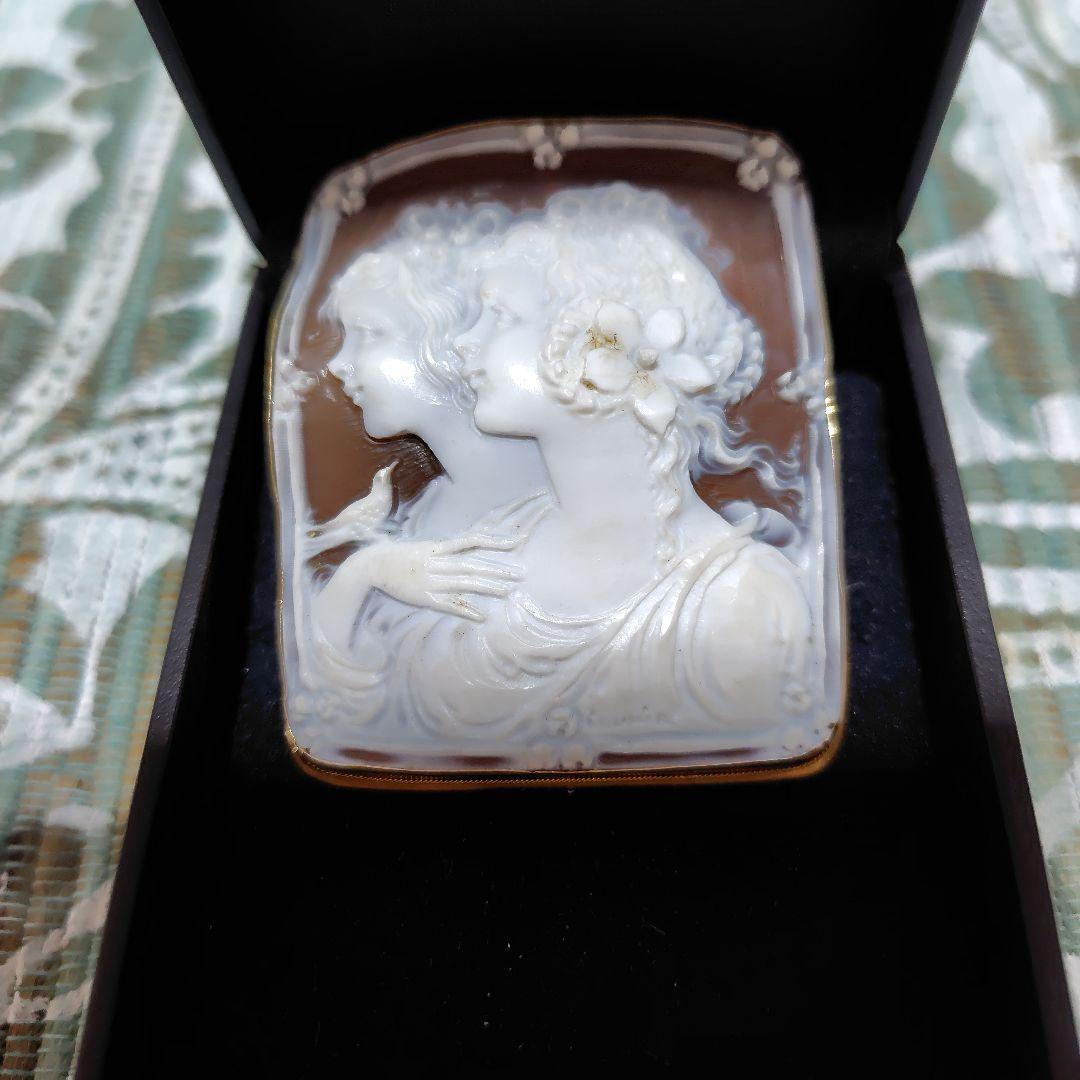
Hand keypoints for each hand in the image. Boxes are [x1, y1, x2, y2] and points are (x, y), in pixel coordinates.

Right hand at [366, 535, 523, 620]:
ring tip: (507, 591)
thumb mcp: (423, 547)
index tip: (516, 541)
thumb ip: (444, 549)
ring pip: (464, 583)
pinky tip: (481, 616)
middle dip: (498, 568)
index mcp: (438, 547)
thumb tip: (466, 548)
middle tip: (521, 573)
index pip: (472, 540)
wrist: (372, 565)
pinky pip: (449, 604)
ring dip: (487, 587)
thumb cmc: (399, 556)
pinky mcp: (425, 597)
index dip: (495, 540)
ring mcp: (432, 580)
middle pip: (473, 564)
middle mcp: (438, 562)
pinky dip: (465, 609)